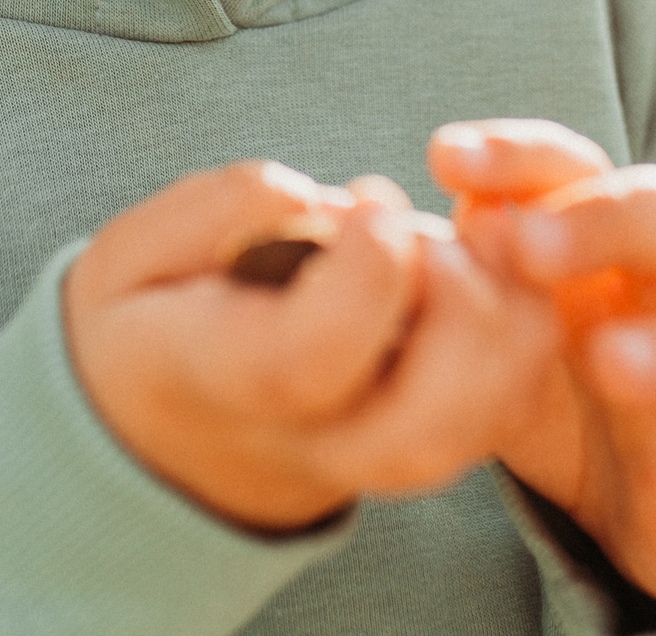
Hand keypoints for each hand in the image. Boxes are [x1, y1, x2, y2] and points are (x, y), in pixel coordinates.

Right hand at [64, 159, 557, 531]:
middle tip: (429, 229)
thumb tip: (305, 196)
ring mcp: (376, 459)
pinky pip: (506, 406)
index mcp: (221, 383)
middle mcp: (309, 441)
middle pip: (422, 426)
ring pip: (481, 423)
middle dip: (461, 307)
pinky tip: (487, 262)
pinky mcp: (429, 444)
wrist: (167, 429)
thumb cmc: (151, 322)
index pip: (309, 359)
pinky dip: (524, 329)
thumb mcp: (130, 257)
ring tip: (461, 239)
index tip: (372, 199)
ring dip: (504, 314)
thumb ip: (208, 214)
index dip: (364, 275)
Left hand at [431, 120, 655, 606]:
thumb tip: (374, 220)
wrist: (640, 510)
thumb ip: (454, 281)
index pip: (581, 170)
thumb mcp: (496, 335)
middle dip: (610, 220)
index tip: (445, 156)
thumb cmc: (562, 390)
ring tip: (609, 361)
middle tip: (527, 248)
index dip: (523, 155)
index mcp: (610, 249)